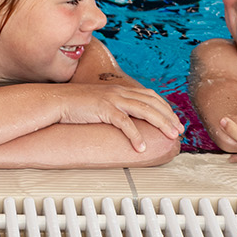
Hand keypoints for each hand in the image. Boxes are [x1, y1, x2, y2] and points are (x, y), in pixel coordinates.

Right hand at [53, 84, 183, 151]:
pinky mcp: (104, 108)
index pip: (150, 96)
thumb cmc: (76, 104)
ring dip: (160, 123)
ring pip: (144, 110)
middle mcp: (119, 91)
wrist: (57, 100)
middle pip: (152, 102)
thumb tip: (126, 120)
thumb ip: (114, 108)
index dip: (165, 107)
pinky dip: (135, 135)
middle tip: (179, 130)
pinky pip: (124, 123)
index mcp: (120, 89)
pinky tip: (141, 147)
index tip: (174, 119)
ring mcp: (112, 99)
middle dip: (168, 116)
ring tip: (170, 136)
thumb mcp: (100, 102)